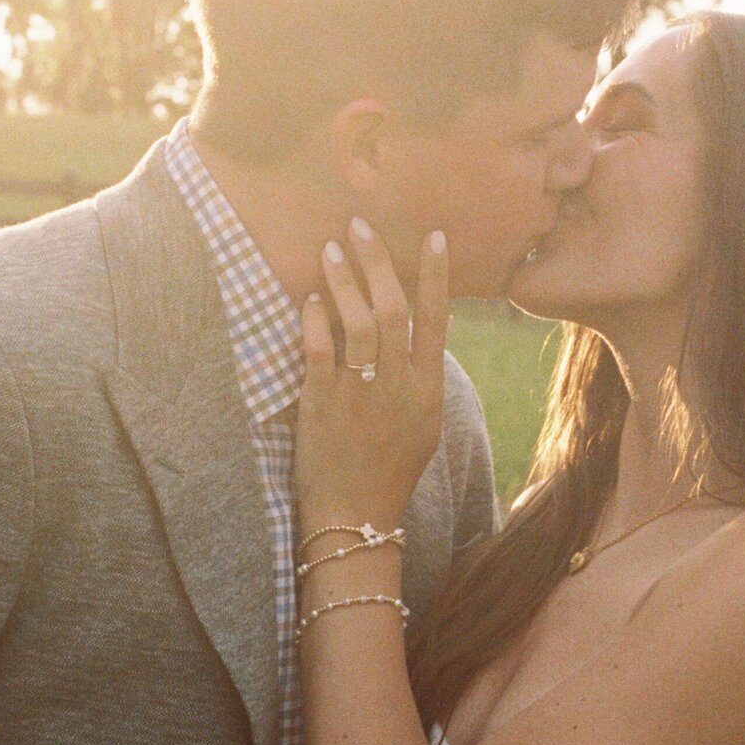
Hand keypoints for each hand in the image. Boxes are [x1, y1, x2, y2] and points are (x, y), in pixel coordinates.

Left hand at [295, 222, 450, 535]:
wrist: (356, 518)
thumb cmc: (390, 472)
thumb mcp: (424, 426)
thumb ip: (423, 379)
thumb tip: (424, 336)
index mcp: (428, 389)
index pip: (437, 319)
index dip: (435, 274)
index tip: (432, 235)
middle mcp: (398, 387)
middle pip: (393, 310)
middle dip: (378, 262)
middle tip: (361, 226)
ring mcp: (360, 395)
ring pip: (357, 324)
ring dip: (343, 281)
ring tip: (331, 249)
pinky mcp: (323, 405)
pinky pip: (319, 352)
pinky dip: (314, 321)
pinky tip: (308, 299)